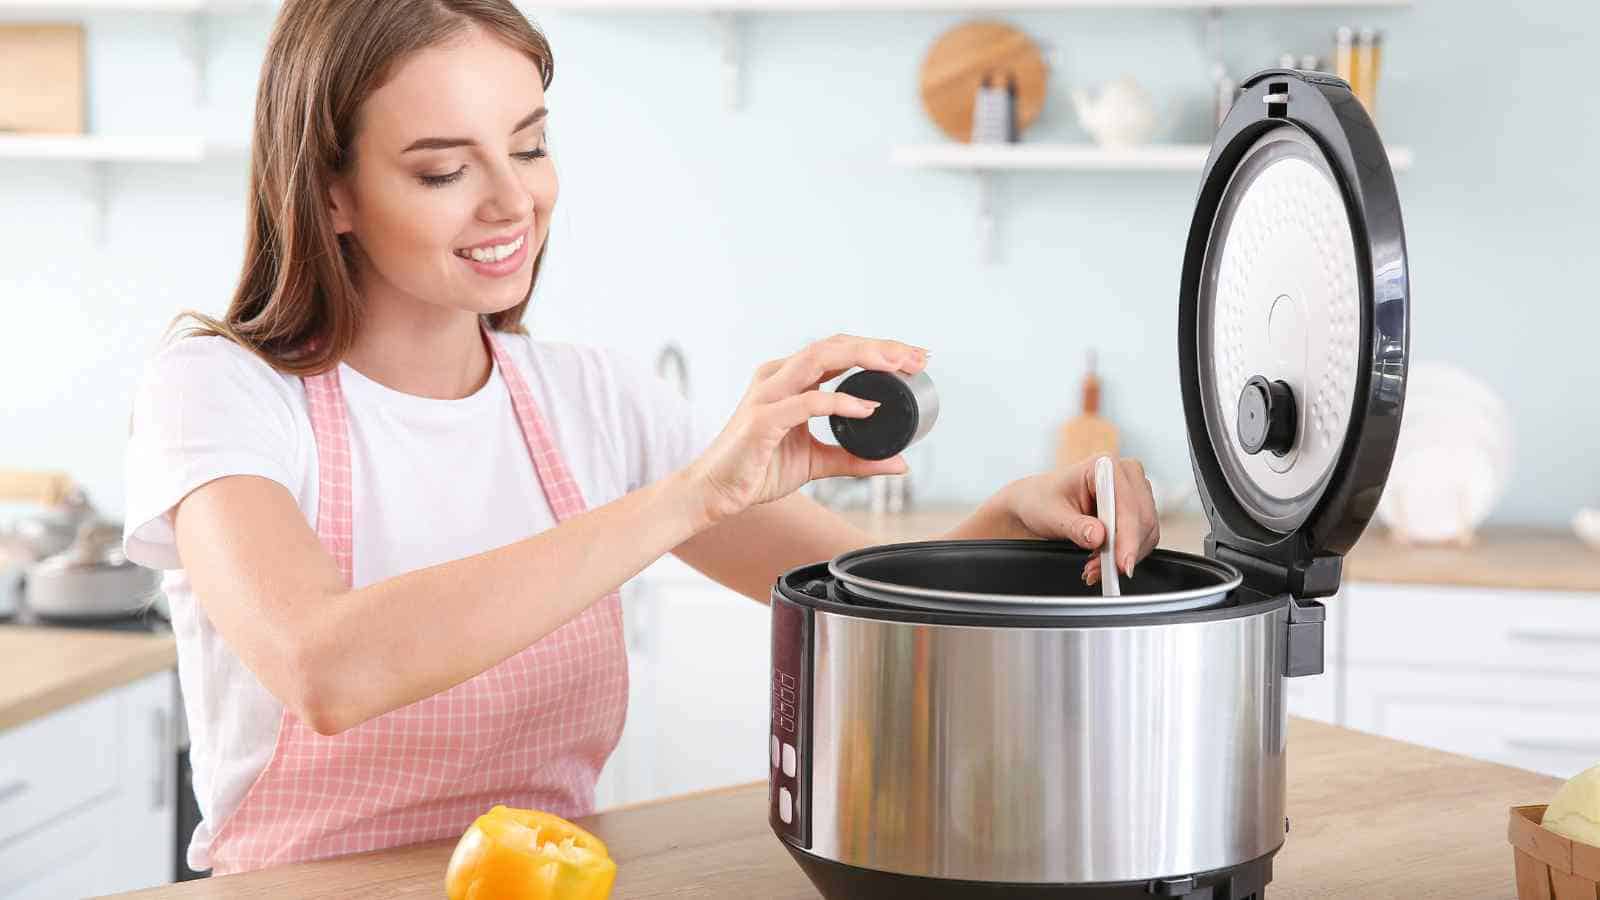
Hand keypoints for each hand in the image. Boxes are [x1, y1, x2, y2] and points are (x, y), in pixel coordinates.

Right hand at [687, 334, 928, 523]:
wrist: (715, 493)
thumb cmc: (758, 470)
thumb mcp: (817, 462)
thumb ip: (856, 459)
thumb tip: (900, 463)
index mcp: (790, 379)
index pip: (839, 351)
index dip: (879, 349)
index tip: (915, 358)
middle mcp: (778, 377)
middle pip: (835, 345)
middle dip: (881, 347)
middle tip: (918, 356)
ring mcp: (768, 394)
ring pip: (820, 359)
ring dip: (865, 358)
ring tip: (899, 366)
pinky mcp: (763, 420)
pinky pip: (807, 403)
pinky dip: (840, 402)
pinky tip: (868, 408)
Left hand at [996, 457, 1160, 584]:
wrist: (1038, 504)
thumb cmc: (1041, 501)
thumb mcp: (1051, 516)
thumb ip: (1076, 526)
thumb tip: (1099, 537)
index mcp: (1105, 466)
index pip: (1127, 505)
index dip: (1127, 537)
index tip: (1122, 564)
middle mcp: (1126, 475)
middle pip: (1143, 520)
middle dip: (1123, 551)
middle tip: (1099, 572)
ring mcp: (1135, 492)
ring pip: (1147, 532)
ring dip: (1123, 556)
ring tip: (1094, 568)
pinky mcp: (1137, 511)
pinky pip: (1142, 539)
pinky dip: (1124, 555)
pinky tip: (1102, 562)